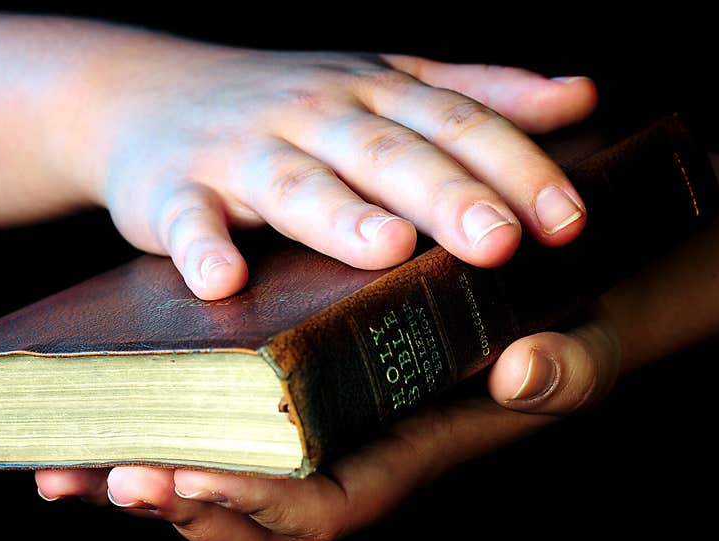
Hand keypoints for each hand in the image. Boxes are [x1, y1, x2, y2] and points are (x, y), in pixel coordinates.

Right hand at [0, 5, 593, 294]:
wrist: (140, 92)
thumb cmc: (281, 103)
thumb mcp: (381, 83)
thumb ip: (475, 92)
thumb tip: (578, 96)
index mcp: (370, 94)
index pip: (455, 124)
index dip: (516, 168)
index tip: (570, 221)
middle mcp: (312, 114)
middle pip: (387, 153)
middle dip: (446, 195)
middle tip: (501, 242)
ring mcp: (239, 151)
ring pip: (296, 182)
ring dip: (339, 216)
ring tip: (385, 250)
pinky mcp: (174, 190)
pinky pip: (188, 219)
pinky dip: (202, 246)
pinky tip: (222, 280)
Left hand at [36, 308, 621, 540]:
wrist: (546, 301)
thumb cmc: (560, 338)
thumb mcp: (572, 351)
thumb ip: (558, 372)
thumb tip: (523, 370)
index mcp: (402, 456)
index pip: (322, 506)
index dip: (256, 501)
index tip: (187, 475)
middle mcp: (346, 452)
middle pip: (249, 504)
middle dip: (175, 495)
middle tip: (100, 474)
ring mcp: (314, 427)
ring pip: (219, 473)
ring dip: (144, 470)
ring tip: (64, 464)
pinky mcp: (292, 390)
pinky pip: (219, 427)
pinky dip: (161, 431)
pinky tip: (99, 422)